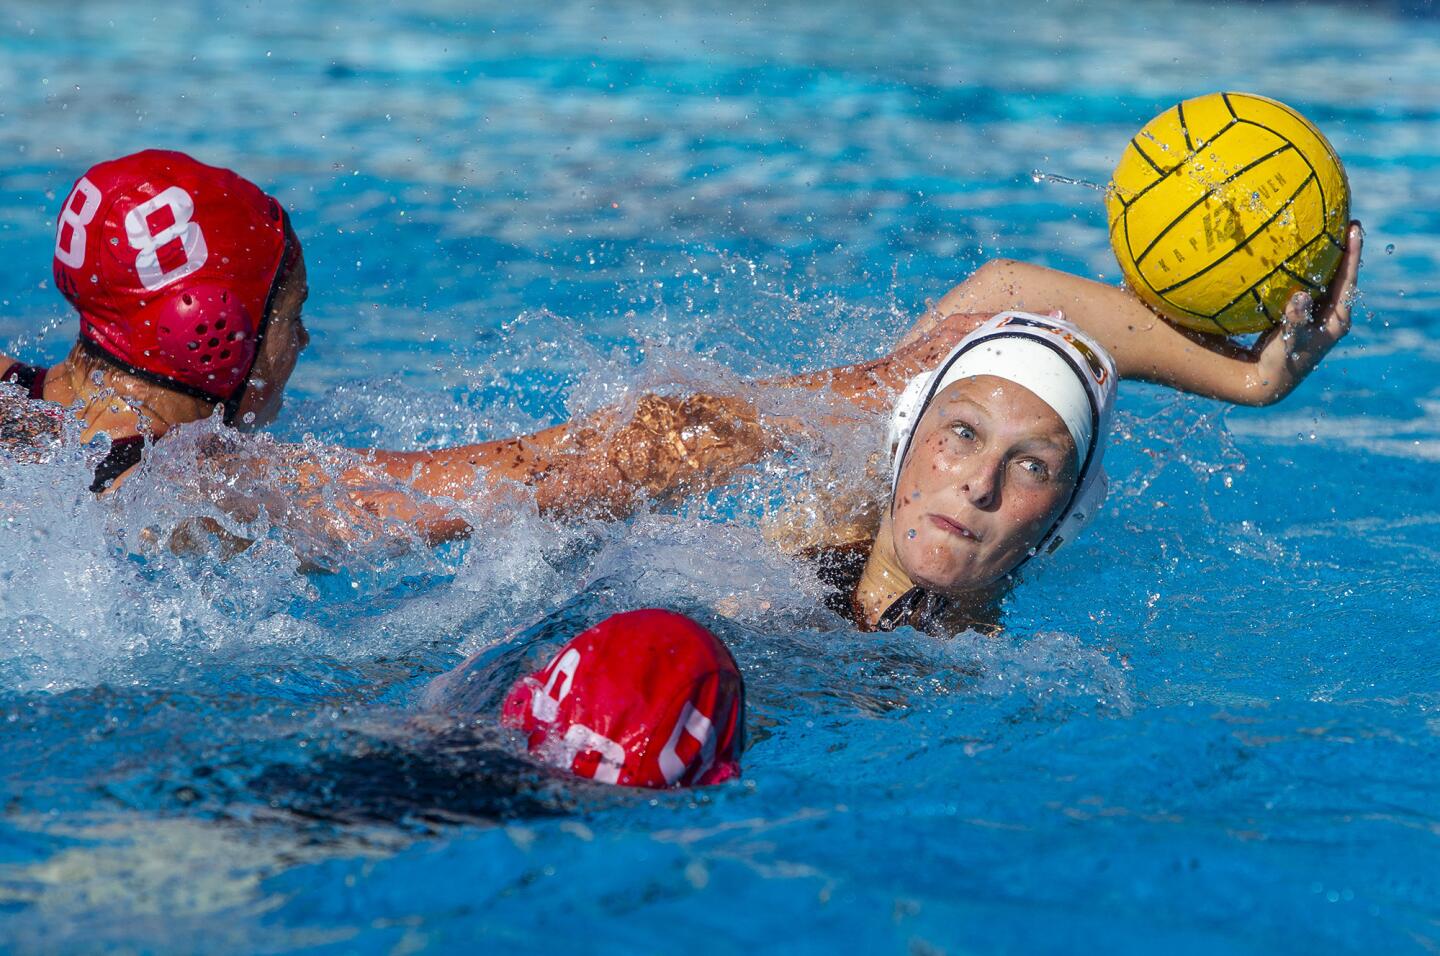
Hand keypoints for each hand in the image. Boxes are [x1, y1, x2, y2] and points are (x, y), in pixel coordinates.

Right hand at [1251, 220, 1362, 402]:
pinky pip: (1310, 287)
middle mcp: (1332, 315)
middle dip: (1345, 250)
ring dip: (1327, 258)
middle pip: (1343, 276)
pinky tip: (1295, 258)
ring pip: (1327, 281)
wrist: (1271, 381)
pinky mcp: (1304, 316)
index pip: (1349, 280)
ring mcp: (1319, 315)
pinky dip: (1307, 271)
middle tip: (1345, 222)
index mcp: (1336, 320)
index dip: (1352, 253)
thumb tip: (1301, 296)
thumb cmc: (1281, 363)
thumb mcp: (1289, 342)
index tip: (1354, 228)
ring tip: (1324, 233)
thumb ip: (1295, 320)